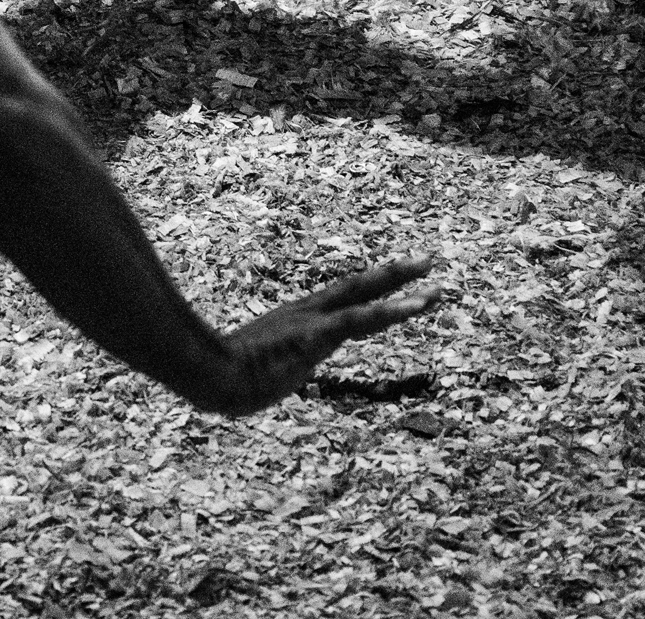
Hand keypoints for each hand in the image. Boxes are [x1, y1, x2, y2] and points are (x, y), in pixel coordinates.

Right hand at [198, 259, 437, 416]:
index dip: (370, 292)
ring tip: (437, 286)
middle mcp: (306, 314)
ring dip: (404, 291)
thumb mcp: (247, 374)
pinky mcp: (315, 334)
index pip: (340, 302)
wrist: (207, 379)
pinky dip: (390, 310)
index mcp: (294, 322)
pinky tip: (416, 304)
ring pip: (365, 299)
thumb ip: (255, 371)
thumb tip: (241, 384)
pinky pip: (360, 319)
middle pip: (357, 288)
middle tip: (427, 260)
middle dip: (394, 275)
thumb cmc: (218, 380)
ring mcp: (311, 322)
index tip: (394, 281)